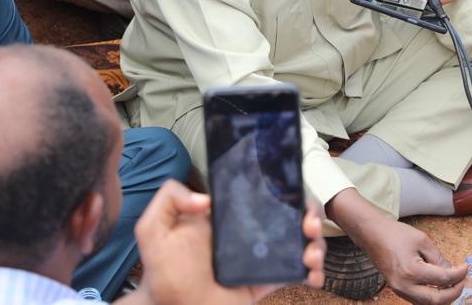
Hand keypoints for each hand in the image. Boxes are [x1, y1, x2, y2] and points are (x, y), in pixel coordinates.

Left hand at [133, 180, 324, 304]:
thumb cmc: (163, 273)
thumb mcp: (154, 229)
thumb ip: (169, 198)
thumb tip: (206, 199)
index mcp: (231, 214)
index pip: (264, 192)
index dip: (286, 191)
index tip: (295, 198)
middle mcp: (250, 232)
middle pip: (291, 215)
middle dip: (311, 216)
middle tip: (309, 226)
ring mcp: (262, 257)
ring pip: (301, 243)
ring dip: (317, 244)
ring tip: (312, 255)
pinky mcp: (267, 281)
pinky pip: (297, 273)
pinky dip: (313, 272)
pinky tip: (313, 275)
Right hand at [357, 218, 466, 304]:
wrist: (372, 235)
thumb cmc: (395, 234)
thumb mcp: (422, 241)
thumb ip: (439, 259)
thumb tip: (453, 273)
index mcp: (412, 271)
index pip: (443, 279)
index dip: (459, 274)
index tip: (467, 268)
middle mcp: (404, 286)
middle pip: (437, 300)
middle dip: (454, 292)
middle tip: (463, 280)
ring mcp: (399, 290)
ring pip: (427, 304)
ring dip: (443, 297)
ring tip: (453, 283)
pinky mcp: (398, 290)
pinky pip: (419, 300)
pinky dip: (432, 296)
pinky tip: (439, 285)